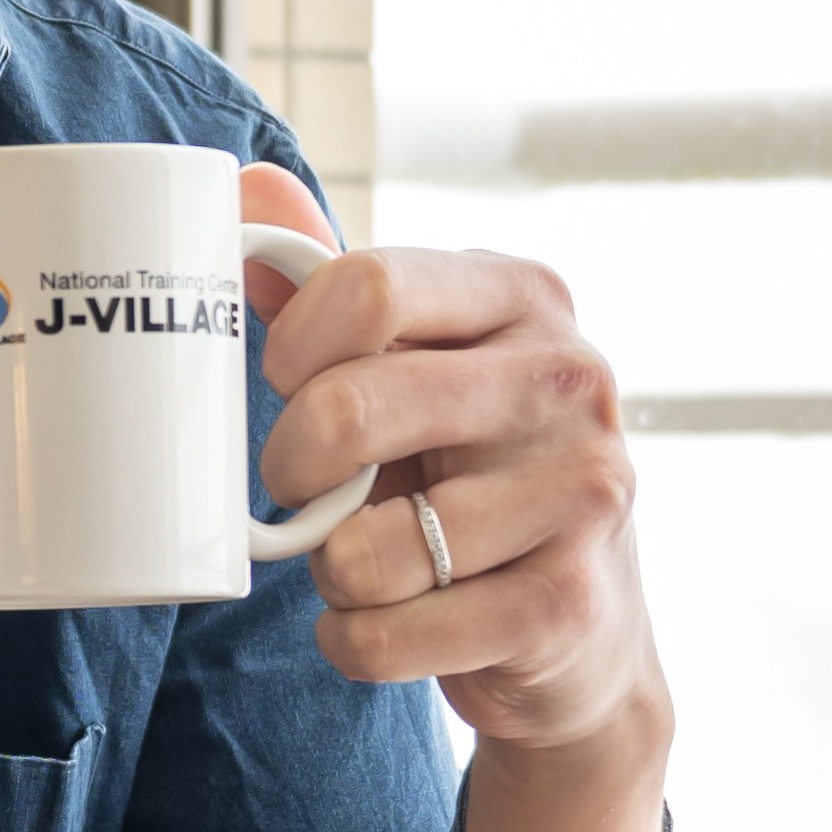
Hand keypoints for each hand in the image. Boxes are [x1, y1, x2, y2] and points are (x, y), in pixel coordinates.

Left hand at [238, 160, 680, 831]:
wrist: (582, 627)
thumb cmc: (473, 472)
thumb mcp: (418, 368)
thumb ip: (332, 288)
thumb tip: (246, 190)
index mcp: (525, 298)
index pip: (369, 286)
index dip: (292, 346)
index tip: (283, 383)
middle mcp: (572, 381)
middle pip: (353, 409)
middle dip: (291, 468)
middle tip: (303, 489)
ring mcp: (584, 493)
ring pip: (365, 548)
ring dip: (332, 572)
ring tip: (366, 564)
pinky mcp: (568, 604)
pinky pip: (388, 635)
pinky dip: (356, 642)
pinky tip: (389, 623)